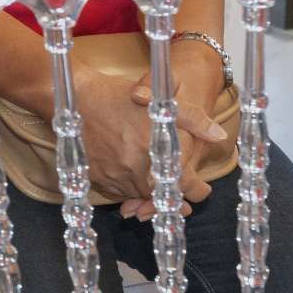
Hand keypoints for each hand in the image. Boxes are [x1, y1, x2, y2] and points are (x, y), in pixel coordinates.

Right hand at [74, 68, 223, 217]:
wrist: (74, 96)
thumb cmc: (118, 96)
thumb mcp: (159, 101)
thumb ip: (193, 119)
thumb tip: (218, 135)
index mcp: (155, 155)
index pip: (185, 188)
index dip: (196, 190)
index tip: (199, 188)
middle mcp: (134, 171)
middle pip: (161, 197)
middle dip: (169, 194)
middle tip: (175, 189)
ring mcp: (113, 176)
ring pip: (138, 196)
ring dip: (147, 192)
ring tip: (151, 181)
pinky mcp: (94, 177)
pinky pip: (116, 192)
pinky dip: (125, 189)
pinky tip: (128, 175)